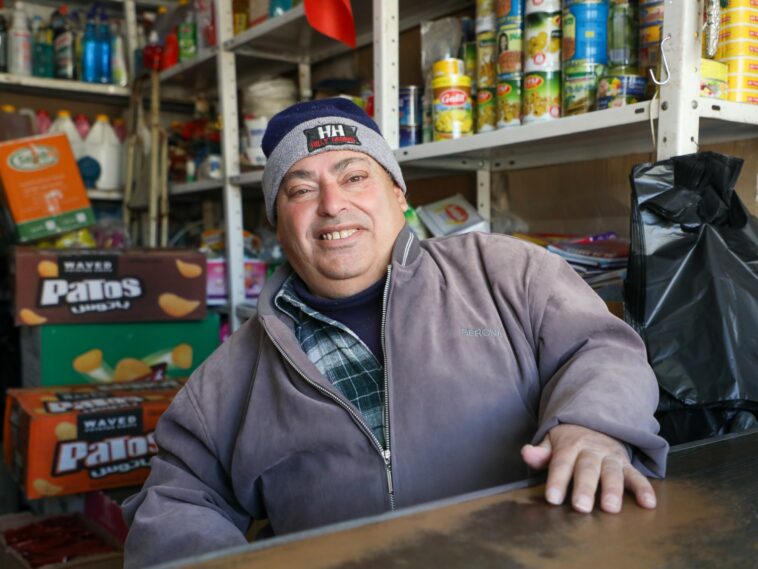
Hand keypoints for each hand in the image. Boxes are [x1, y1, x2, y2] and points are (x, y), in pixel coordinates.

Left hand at [521, 424, 656, 513]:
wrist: (596, 420)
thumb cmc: (569, 439)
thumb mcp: (552, 441)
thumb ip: (540, 452)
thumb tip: (527, 454)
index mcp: (570, 445)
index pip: (561, 463)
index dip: (556, 480)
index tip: (552, 499)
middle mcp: (591, 450)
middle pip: (587, 469)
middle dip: (584, 488)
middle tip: (581, 507)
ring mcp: (610, 457)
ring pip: (612, 473)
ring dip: (612, 490)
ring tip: (610, 508)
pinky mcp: (626, 463)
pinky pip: (636, 475)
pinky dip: (644, 489)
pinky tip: (648, 504)